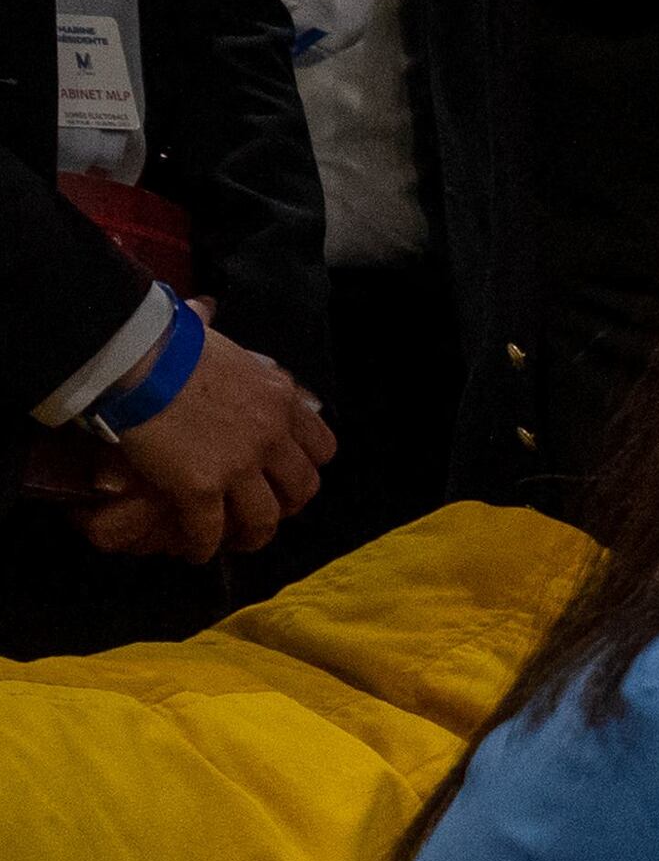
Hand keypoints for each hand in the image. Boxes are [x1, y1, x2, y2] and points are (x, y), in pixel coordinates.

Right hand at [73, 322, 330, 560]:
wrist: (134, 359)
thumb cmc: (168, 342)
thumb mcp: (218, 339)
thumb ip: (223, 343)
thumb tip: (207, 310)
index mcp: (281, 399)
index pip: (322, 447)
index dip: (307, 465)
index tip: (290, 474)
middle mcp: (271, 435)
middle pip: (303, 487)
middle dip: (289, 505)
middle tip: (269, 512)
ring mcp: (239, 464)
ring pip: (265, 517)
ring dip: (255, 535)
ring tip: (237, 541)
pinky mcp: (201, 487)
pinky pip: (211, 529)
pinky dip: (205, 545)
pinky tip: (195, 550)